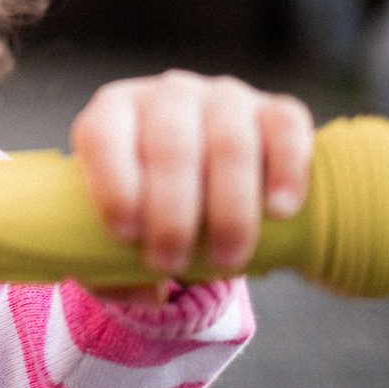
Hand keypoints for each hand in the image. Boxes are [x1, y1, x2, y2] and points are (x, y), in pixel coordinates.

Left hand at [69, 71, 313, 276]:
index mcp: (114, 113)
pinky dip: (285, 171)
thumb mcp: (120, 232)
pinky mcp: (276, 109)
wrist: (211, 181)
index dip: (112, 185)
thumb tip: (146, 292)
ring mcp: (224, 97)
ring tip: (228, 259)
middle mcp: (168, 95)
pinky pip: (285, 129)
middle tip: (172, 263)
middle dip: (171, 212)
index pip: (103, 137)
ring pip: (230, 143)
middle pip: (170, 145)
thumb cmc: (151, 208)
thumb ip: (112, 266)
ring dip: (230, 208)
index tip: (126, 235)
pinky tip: (279, 211)